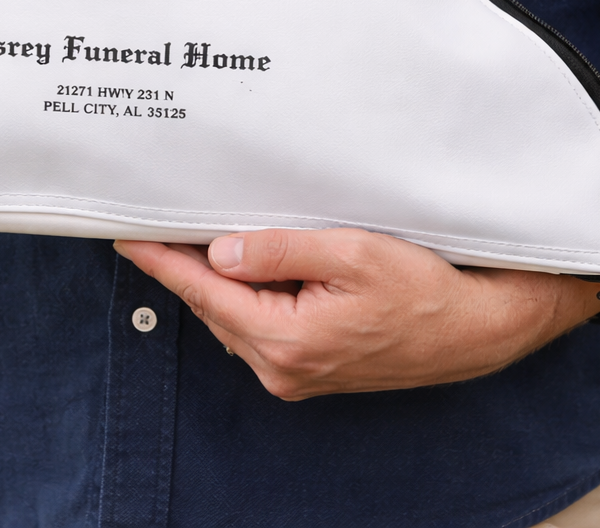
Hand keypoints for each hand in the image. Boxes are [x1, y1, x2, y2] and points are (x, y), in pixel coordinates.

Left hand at [114, 229, 599, 398]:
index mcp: (286, 339)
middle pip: (212, 307)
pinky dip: (240, 300)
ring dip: (213, 283)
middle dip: (183, 267)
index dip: (161, 261)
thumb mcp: (349, 253)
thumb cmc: (420, 288)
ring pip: (232, 319)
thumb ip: (279, 251)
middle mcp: (282, 366)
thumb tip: (220, 251)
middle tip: (155, 225)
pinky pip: (255, 330)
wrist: (472, 329)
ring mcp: (294, 373)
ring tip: (194, 240)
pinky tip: (239, 271)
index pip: (204, 293)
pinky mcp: (306, 369)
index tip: (126, 237)